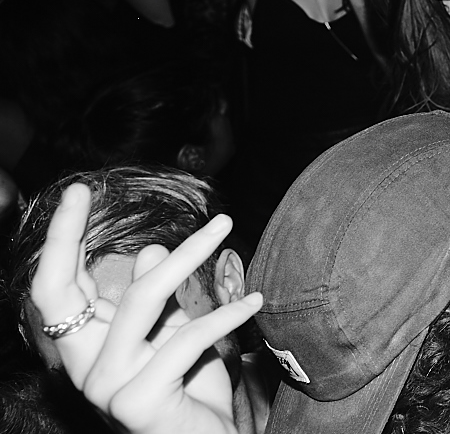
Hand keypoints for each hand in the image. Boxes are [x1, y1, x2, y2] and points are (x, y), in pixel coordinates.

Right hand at [30, 183, 258, 433]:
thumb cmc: (192, 392)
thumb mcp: (175, 336)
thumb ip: (158, 301)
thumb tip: (149, 251)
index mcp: (86, 347)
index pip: (55, 288)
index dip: (60, 240)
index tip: (75, 192)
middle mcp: (84, 368)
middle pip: (69, 291)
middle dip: (77, 235)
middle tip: (89, 188)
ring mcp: (106, 386)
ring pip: (141, 299)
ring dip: (188, 255)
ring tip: (225, 227)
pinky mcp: (138, 401)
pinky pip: (186, 339)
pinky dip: (226, 316)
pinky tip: (254, 301)